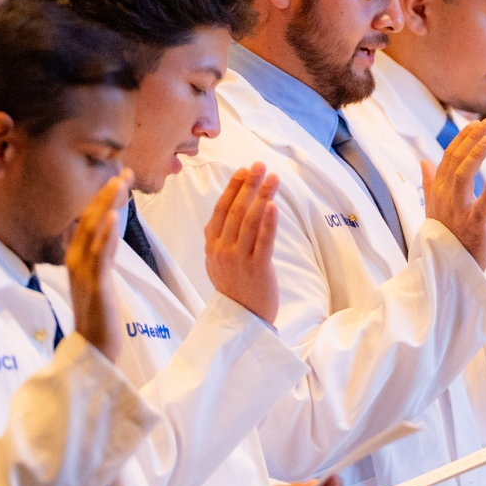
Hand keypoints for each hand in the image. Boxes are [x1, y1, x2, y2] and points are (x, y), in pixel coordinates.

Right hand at [65, 171, 131, 360]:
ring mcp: (83, 272)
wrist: (93, 349)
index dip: (103, 197)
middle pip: (89, 219)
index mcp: (77, 258)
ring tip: (119, 183)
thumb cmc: (99, 316)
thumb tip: (106, 234)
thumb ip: (99, 256)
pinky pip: (99, 256)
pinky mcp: (94, 286)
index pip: (89, 220)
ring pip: (93, 231)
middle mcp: (76, 260)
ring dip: (107, 204)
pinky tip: (113, 216)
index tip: (118, 177)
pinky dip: (105, 234)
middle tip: (123, 171)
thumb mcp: (97, 279)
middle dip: (106, 193)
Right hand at [205, 163, 280, 323]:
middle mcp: (223, 250)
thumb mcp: (217, 262)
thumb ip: (219, 238)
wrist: (243, 319)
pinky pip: (263, 241)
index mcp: (212, 246)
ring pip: (250, 221)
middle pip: (236, 210)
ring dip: (263, 196)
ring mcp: (239, 260)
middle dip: (249, 185)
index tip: (244, 170)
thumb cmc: (235, 289)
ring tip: (273, 178)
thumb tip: (227, 208)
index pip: (221, 209)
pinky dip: (268, 222)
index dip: (233, 187)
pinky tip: (273, 205)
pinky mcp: (257, 269)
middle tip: (261, 166)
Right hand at [421, 118, 485, 264]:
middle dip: (471, 139)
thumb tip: (423, 161)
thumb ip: (430, 183)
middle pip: (455, 162)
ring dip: (475, 157)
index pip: (448, 157)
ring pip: (462, 177)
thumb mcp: (434, 208)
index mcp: (438, 191)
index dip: (462, 138)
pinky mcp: (472, 227)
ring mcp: (457, 212)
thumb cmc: (444, 237)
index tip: (477, 124)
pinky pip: (479, 208)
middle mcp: (445, 198)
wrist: (447, 269)